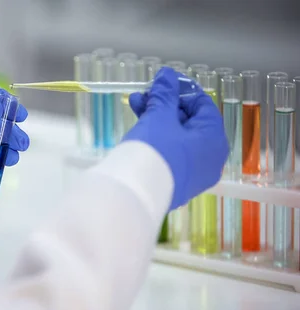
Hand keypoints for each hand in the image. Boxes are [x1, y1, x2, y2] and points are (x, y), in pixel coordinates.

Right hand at [124, 67, 227, 209]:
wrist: (135, 194)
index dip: (182, 90)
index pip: (203, 105)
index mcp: (214, 139)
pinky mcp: (175, 183)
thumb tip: (167, 76)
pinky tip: (138, 127)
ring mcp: (193, 173)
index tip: (163, 81)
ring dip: (156, 119)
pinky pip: (170, 154)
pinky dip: (157, 139)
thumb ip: (164, 94)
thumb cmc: (155, 151)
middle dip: (164, 105)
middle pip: (188, 122)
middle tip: (144, 95)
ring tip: (134, 105)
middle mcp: (209, 158)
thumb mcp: (159, 117)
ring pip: (177, 138)